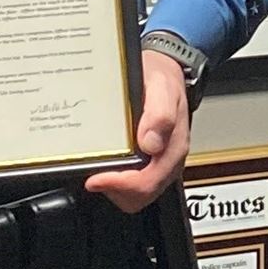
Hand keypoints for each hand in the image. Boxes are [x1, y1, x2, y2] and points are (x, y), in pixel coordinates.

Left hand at [87, 52, 192, 211]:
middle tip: (94, 175)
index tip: (96, 178)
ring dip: (116, 188)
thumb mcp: (161, 87)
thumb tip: (150, 143)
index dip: (118, 185)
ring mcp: (160, 163)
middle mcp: (168, 160)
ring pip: (136, 195)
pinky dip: (118, 181)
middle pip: (140, 196)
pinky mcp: (151, 162)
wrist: (168, 72)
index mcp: (173, 147)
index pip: (146, 183)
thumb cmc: (163, 79)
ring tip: (100, 170)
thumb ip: (159, 114)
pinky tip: (109, 164)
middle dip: (115, 190)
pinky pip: (134, 184)